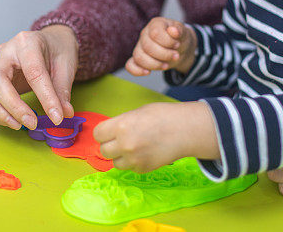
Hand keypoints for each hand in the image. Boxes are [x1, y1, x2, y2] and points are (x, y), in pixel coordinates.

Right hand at [0, 25, 77, 130]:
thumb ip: (62, 91)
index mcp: (28, 43)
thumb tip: (63, 114)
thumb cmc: (57, 50)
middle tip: (31, 123)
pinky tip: (9, 120)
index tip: (56, 117)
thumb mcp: (66, 66)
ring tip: (18, 124)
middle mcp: (6, 51)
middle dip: (13, 106)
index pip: (33, 72)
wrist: (50, 42)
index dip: (45, 97)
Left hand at [94, 102, 218, 172]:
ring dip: (120, 156)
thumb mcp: (136, 113)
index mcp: (121, 126)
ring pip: (115, 162)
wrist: (184, 130)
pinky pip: (129, 168)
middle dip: (110, 145)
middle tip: (121, 140)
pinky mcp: (142, 169)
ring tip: (134, 147)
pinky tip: (145, 152)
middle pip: (104, 150)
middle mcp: (124, 144)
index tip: (108, 132)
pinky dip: (134, 162)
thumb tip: (110, 133)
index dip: (104, 133)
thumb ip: (121, 123)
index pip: (98, 134)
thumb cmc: (163, 116)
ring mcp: (133, 159)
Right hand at [126, 17, 196, 76]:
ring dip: (155, 64)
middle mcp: (145, 34)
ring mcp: (139, 46)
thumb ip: (179, 30)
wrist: (179, 49)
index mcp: (155, 24)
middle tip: (176, 56)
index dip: (167, 42)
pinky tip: (148, 72)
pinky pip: (130, 65)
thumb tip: (173, 30)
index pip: (155, 34)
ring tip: (166, 65)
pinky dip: (137, 70)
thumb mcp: (183, 32)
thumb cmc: (179, 38)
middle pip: (147, 47)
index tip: (177, 44)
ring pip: (139, 57)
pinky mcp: (138, 58)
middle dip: (164, 54)